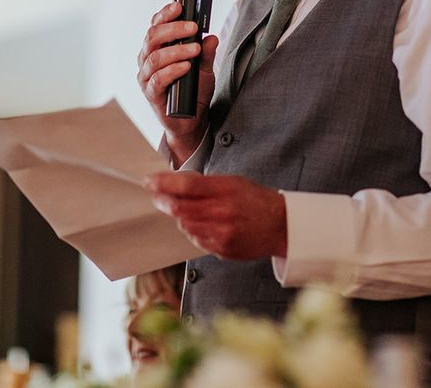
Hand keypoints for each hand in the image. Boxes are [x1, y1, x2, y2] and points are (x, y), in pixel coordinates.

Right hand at [137, 2, 218, 163]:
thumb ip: (206, 53)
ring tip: (194, 49)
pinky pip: (157, 80)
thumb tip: (211, 37)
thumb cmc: (193, 91)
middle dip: (173, 29)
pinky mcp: (152, 94)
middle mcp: (147, 61)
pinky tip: (186, 66)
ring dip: (176, 50)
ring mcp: (147, 78)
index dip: (165, 14)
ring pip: (154, 57)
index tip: (179, 5)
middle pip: (152, 37)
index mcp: (157, 49)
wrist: (191, 120)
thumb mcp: (205, 69)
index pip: (155, 26)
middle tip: (193, 27)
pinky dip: (172, 70)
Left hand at [145, 171, 287, 259]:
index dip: (164, 183)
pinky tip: (204, 224)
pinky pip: (196, 240)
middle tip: (157, 196)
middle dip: (163, 201)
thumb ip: (206, 184)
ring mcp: (221, 232)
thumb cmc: (256, 200)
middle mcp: (222, 211)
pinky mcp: (222, 249)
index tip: (149, 181)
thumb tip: (175, 184)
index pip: (187, 185)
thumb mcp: (234, 182)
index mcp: (226, 189)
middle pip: (180, 207)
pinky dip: (193, 231)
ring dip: (180, 217)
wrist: (281, 225)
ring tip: (188, 210)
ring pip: (185, 225)